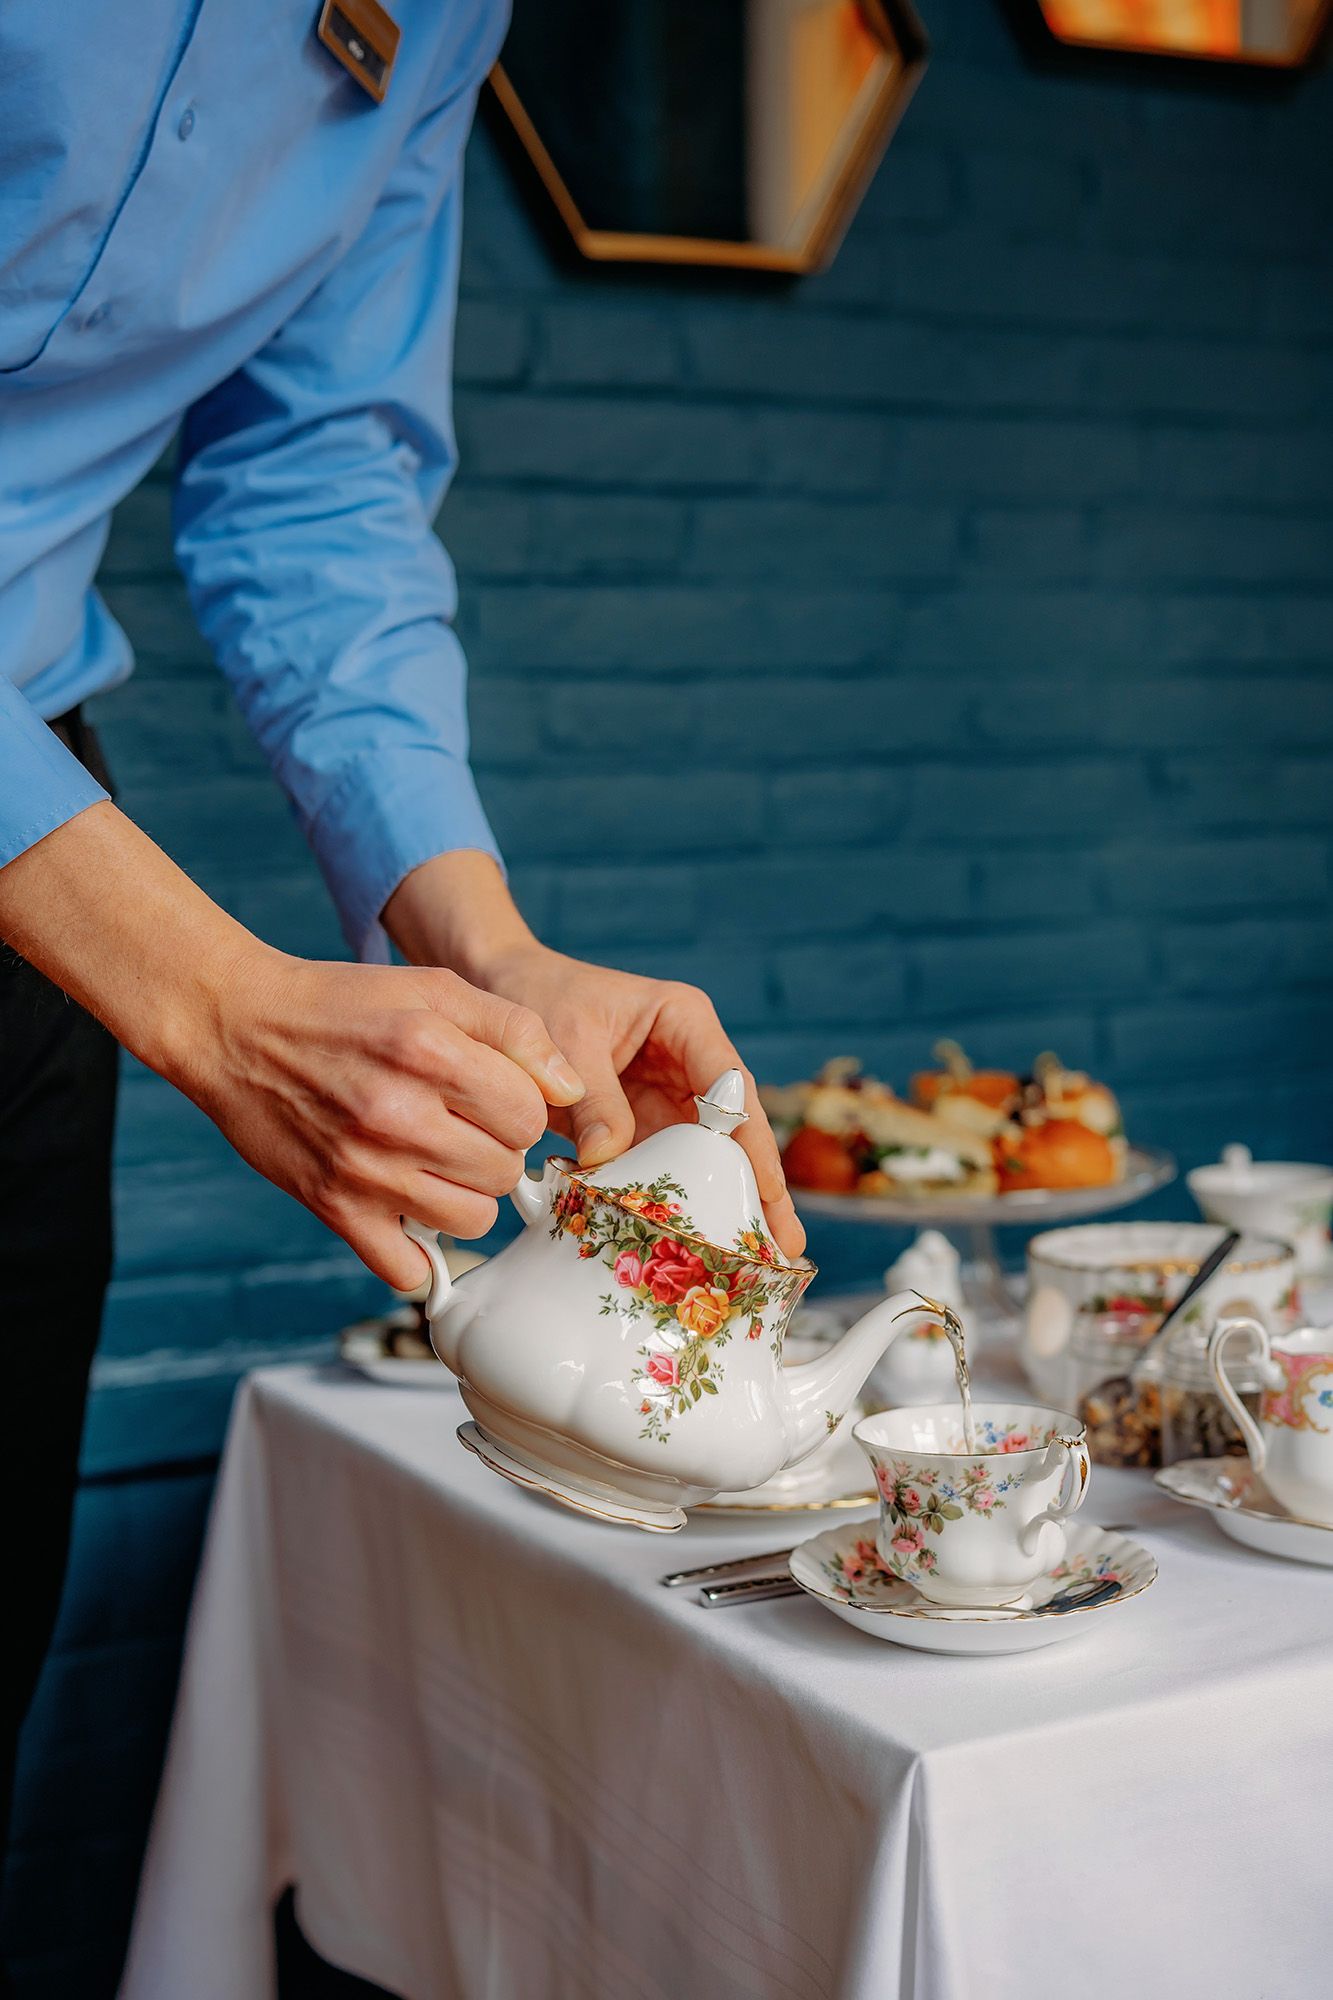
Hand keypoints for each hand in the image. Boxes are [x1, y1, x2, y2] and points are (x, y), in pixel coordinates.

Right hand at [188, 948, 584, 1286]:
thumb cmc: (344, 1004)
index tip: (489, 1099)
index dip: (517, 1108)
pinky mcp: (332, 1207)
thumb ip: (514, 1029)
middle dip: (494, 1151)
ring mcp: (363, 1168)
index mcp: (428, 1050)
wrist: (236, 1026)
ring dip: (465, 1197)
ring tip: (435, 1164)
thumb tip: (571, 1089)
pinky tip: (407, 1212)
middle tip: (459, 1128)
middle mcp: (396, 1113)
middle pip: (504, 1171)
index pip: (527, 1116)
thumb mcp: (434, 987)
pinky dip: (417, 1253)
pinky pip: (407, 1268)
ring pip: (470, 1220)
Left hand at [473, 942, 805, 1260]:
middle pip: (733, 1126)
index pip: (729, 1085)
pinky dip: (675, 1201)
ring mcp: (666, 1093)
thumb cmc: (537, 995)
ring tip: (756, 1260)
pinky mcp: (639, 1122)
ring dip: (727, 1201)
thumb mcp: (564, 1041)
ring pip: (706, 1154)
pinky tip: (695, 1242)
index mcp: (683, 1020)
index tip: (765, 1189)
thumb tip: (608, 1160)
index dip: (751, 1141)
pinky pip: (663, 1165)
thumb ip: (592, 1100)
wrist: (498, 990)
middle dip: (760, 1184)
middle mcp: (687, 1058)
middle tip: (787, 1245)